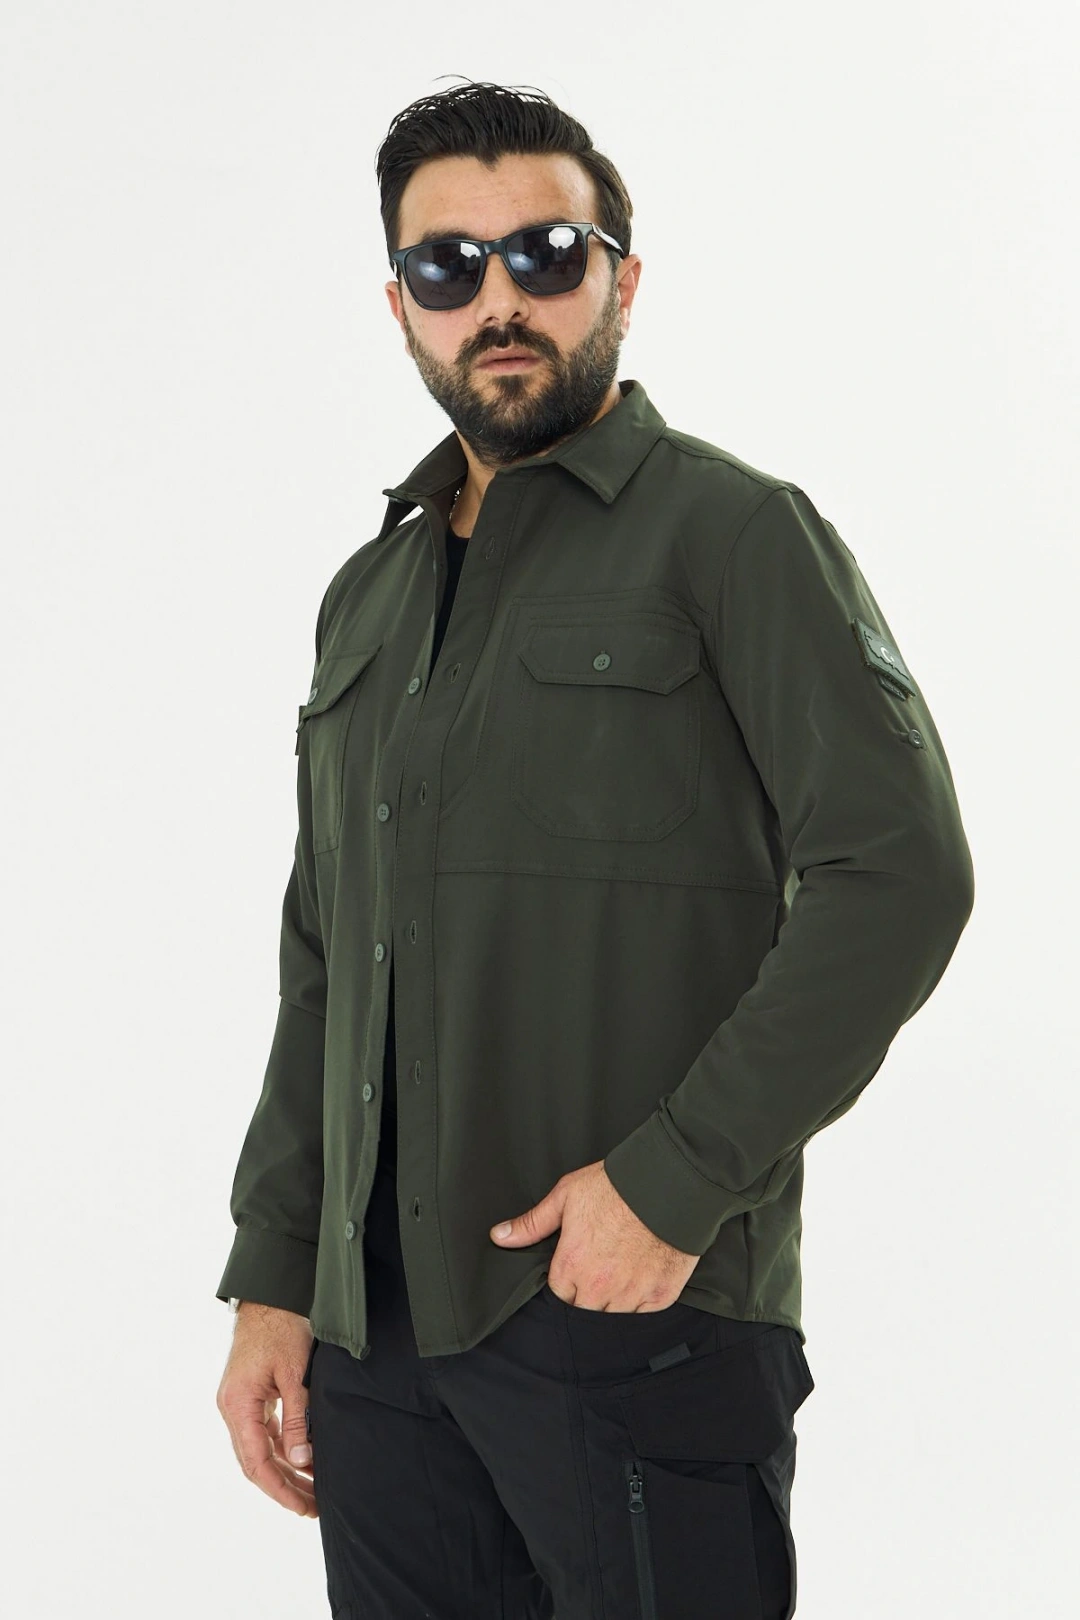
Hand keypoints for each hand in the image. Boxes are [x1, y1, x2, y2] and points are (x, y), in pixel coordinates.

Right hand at [216, 1302, 317, 1516]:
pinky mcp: (250, 1396)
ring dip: (285, 1469)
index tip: (301, 1507)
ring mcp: (239, 1403)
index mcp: (238, 1405)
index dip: (278, 1490)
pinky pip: (264, 1431)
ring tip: (312, 1489)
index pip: (256, 1463)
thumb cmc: (280, 1329)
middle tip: (313, 1506)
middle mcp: (232, 1408)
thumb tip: (302, 1461)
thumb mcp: (294, 1375)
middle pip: (256, 1461)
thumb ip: (298, 1420)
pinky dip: (283, 1447)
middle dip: (284, 1487)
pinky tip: (304, 1460)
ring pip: (260, 1449)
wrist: (269, 1297)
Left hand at [490, 1159, 700, 1311]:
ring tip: (622, 1272)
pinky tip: (642, 1278)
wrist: (668, 1182)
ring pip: (614, 1318)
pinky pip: (644, 1314)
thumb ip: (532, 1223)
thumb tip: (499, 1236)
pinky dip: (642, 1302)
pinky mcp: (661, 1295)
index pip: (559, 1297)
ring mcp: (632, 1294)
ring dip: (615, 1302)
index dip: (567, 1283)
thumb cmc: (615, 1186)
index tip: (577, 1267)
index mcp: (572, 1265)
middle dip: (588, 1296)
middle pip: (585, 1312)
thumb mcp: (566, 1196)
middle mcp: (599, 1288)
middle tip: (601, 1268)